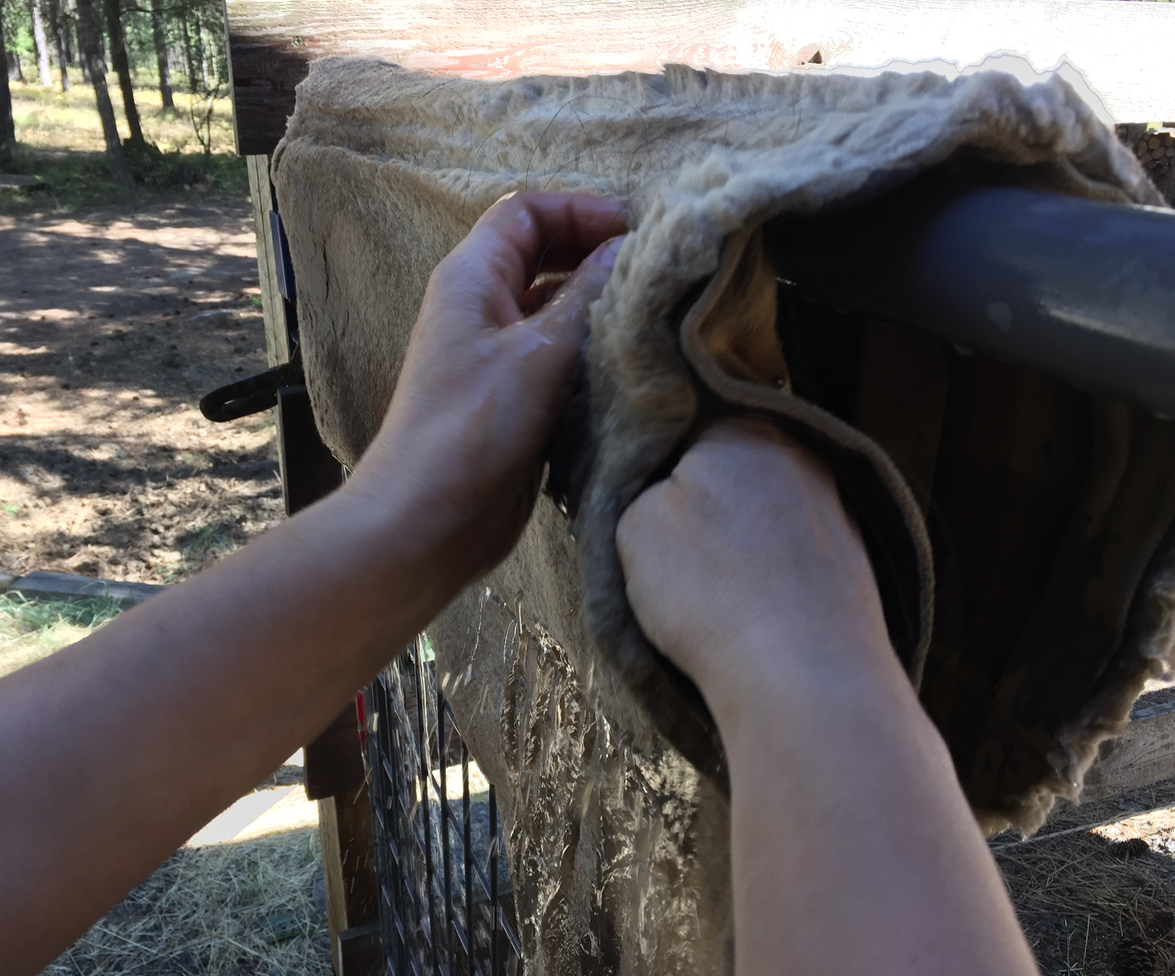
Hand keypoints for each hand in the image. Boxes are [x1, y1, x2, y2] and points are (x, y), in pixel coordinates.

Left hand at [345, 192, 625, 593]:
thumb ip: (589, 296)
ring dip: (598, 306)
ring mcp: (495, 357)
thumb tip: (631, 248)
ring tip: (652, 315)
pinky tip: (630, 366)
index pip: (525, 212)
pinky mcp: (513, 400)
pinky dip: (591, 353)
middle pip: (542, 255)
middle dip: (595, 253)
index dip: (579, 209)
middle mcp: (480, 308)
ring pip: (553, 309)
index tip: (635, 230)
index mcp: (471, 277)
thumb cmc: (474, 428)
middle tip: (653, 272)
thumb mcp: (540, 352)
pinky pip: (557, 357)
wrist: (428, 521)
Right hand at [616, 417, 897, 730]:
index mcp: (741, 429)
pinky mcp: (856, 559)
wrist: (805, 678)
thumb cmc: (711, 594)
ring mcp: (836, 507)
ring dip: (738, 541)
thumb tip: (655, 492)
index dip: (652, 470)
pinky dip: (772, 575)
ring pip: (762, 514)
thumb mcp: (631, 527)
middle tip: (671, 555)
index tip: (637, 510)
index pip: (681, 427)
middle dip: (701, 502)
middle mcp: (799, 455)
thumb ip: (639, 490)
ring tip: (715, 594)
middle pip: (728, 468)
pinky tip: (755, 613)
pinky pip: (793, 554)